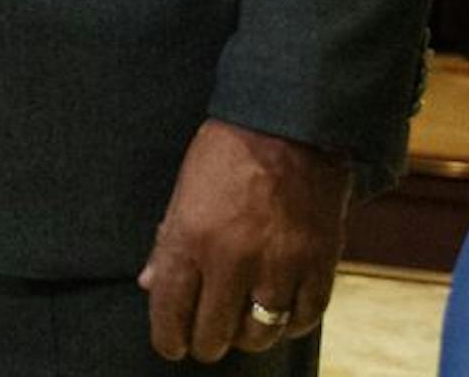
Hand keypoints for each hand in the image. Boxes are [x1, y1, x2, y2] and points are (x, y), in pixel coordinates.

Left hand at [137, 118, 350, 361]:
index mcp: (191, 237)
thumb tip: (150, 284)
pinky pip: (303, 318)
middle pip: (214, 332)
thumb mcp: (184, 189)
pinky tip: (279, 317)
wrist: (289, 122)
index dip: (168, 338)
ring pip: (259, 333)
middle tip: (205, 342)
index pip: (171, 309)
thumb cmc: (228, 151)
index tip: (171, 346)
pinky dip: (289, 325)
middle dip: (205, 344)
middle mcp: (232, 258)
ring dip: (247, 338)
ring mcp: (278, 264)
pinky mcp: (317, 263)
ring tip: (241, 330)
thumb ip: (168, 241)